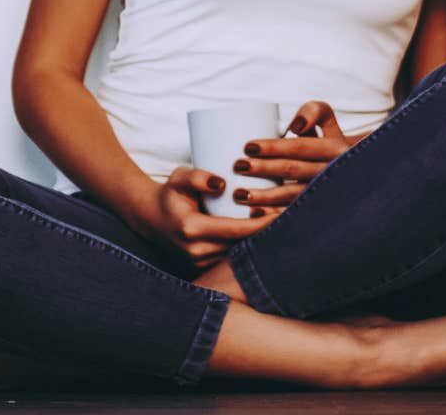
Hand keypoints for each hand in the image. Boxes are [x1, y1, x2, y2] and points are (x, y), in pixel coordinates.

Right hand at [128, 167, 276, 270]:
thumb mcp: (179, 178)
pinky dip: (249, 251)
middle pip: (241, 245)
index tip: (282, 213)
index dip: (260, 223)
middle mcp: (196, 252)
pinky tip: (268, 241)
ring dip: (260, 245)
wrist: (151, 219)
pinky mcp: (204, 269)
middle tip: (294, 219)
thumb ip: (197, 177)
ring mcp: (200, 264)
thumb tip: (221, 182)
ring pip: (238, 256)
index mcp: (191, 229)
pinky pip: (231, 261)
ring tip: (287, 229)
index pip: (235, 229)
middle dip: (266, 235)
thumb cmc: (171, 194)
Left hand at [235, 100, 354, 210]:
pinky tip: (254, 214)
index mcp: (334, 147)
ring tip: (238, 193)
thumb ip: (314, 111)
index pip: (300, 147)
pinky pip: (293, 214)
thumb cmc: (326, 143)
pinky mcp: (317, 210)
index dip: (274, 147)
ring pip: (291, 195)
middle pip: (292, 170)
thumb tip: (295, 125)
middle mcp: (332, 171)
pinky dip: (273, 215)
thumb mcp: (328, 121)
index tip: (248, 146)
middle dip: (263, 168)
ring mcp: (325, 194)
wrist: (349, 172)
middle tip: (238, 165)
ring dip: (264, 195)